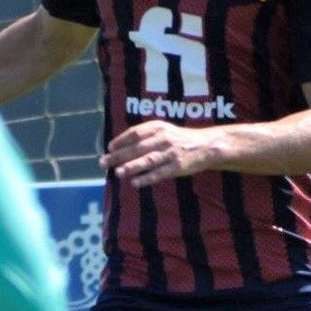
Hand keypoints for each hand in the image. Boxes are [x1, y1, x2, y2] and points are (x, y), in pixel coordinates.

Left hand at [101, 120, 217, 187]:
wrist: (207, 146)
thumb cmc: (181, 139)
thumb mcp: (165, 130)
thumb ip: (146, 135)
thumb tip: (121, 146)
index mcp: (158, 127)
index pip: (135, 133)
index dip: (121, 140)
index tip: (110, 148)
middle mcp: (164, 138)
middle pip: (137, 147)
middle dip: (118, 156)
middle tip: (103, 163)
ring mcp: (171, 153)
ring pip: (147, 160)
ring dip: (131, 167)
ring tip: (118, 173)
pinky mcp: (178, 166)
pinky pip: (159, 173)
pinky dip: (146, 178)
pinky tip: (135, 183)